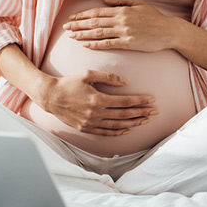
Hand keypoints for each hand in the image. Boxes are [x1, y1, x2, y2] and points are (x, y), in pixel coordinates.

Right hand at [38, 69, 158, 135]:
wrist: (50, 97)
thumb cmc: (69, 83)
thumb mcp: (88, 74)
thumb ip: (108, 77)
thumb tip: (126, 82)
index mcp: (98, 99)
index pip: (125, 101)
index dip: (140, 101)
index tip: (152, 100)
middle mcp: (96, 113)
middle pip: (125, 115)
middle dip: (142, 113)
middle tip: (155, 112)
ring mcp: (91, 123)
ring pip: (117, 125)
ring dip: (133, 123)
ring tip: (145, 120)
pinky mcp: (86, 128)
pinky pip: (106, 132)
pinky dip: (118, 132)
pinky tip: (128, 129)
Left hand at [63, 0, 181, 52]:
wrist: (169, 31)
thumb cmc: (155, 18)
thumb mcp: (139, 4)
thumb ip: (122, 0)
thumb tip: (105, 0)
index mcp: (122, 10)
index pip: (97, 11)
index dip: (83, 15)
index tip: (72, 18)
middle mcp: (121, 19)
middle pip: (94, 21)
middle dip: (78, 24)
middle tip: (65, 27)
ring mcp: (124, 31)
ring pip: (99, 32)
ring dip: (83, 34)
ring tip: (72, 37)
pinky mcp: (129, 43)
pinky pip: (108, 44)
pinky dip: (96, 44)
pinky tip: (86, 45)